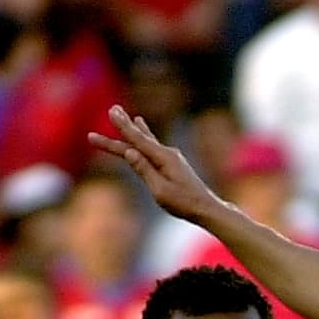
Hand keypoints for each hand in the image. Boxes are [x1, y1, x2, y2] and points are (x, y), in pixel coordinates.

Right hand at [88, 105, 219, 224]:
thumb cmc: (184, 203)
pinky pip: (153, 146)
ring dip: (133, 128)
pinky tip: (141, 126)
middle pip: (140, 138)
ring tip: (124, 114)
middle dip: (123, 127)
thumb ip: (144, 170)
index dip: (122, 127)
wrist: (207, 208)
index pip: (138, 140)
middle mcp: (167, 153)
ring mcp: (171, 157)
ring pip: (146, 140)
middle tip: (111, 109)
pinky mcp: (172, 162)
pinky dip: (144, 135)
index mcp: (164, 158)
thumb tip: (129, 152)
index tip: (111, 112)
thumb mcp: (160, 190)